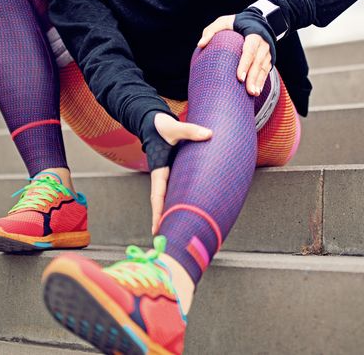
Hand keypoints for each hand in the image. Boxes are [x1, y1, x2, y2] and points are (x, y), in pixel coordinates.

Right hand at [149, 112, 212, 234]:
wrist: (154, 123)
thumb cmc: (162, 127)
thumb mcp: (174, 128)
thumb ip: (191, 131)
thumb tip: (209, 134)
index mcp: (159, 170)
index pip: (158, 195)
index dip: (158, 212)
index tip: (157, 228)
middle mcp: (162, 176)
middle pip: (162, 203)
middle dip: (164, 220)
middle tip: (167, 240)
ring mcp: (168, 177)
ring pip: (169, 199)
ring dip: (172, 214)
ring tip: (176, 232)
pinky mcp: (174, 174)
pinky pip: (176, 191)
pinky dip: (179, 203)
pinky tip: (185, 212)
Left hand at [197, 14, 272, 95]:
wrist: (256, 21)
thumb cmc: (236, 23)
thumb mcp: (223, 22)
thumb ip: (211, 30)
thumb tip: (200, 44)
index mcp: (253, 34)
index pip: (249, 51)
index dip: (245, 65)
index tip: (240, 78)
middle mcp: (262, 44)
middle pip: (258, 63)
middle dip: (253, 78)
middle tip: (248, 91)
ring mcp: (267, 52)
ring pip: (263, 68)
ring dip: (258, 82)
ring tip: (253, 94)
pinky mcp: (268, 58)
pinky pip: (266, 71)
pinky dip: (262, 81)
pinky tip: (257, 91)